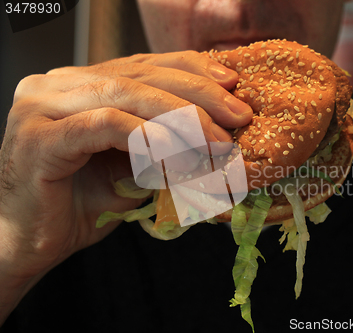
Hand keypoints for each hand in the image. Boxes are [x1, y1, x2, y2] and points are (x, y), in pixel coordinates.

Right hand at [0, 51, 251, 288]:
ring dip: (182, 119)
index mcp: (80, 83)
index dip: (192, 70)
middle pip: (140, 75)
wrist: (33, 244)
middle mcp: (58, 84)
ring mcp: (42, 105)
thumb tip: (219, 129)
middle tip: (238, 116)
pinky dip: (150, 138)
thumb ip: (164, 139)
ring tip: (217, 143)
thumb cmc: (84, 202)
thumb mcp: (134, 163)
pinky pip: (108, 125)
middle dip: (197, 94)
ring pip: (127, 94)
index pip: (144, 64)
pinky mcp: (39, 136)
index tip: (232, 85)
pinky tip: (180, 155)